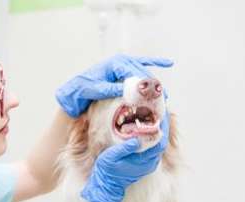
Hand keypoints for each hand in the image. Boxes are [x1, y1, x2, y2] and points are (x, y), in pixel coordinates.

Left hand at [56, 54, 172, 117]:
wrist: (76, 90)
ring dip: (154, 83)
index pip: (134, 72)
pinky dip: (155, 63)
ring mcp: (123, 64)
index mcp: (114, 63)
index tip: (152, 95)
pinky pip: (142, 64)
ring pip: (143, 72)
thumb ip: (111, 89)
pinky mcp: (125, 69)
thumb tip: (127, 91)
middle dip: (152, 85)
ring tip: (164, 96)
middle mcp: (121, 61)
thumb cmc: (84, 89)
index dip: (144, 84)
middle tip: (163, 98)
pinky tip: (168, 63)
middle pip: (142, 72)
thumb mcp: (96, 90)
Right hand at [80, 114, 169, 201]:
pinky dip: (153, 136)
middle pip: (162, 141)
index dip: (163, 127)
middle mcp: (150, 163)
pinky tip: (148, 128)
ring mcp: (149, 164)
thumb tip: (137, 139)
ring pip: (158, 144)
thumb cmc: (107, 170)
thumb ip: (124, 148)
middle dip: (162, 125)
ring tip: (154, 116)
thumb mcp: (111, 157)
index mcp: (143, 160)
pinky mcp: (145, 163)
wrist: (106, 185)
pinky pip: (153, 147)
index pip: (160, 141)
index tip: (162, 113)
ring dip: (158, 130)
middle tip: (159, 110)